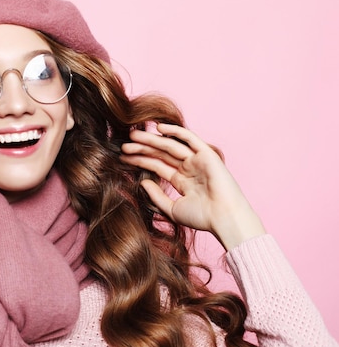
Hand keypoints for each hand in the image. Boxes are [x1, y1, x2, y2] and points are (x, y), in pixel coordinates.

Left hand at [120, 123, 264, 249]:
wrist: (224, 218)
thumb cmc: (202, 218)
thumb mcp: (172, 208)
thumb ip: (157, 196)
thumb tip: (143, 183)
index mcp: (182, 181)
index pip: (156, 166)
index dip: (139, 160)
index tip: (122, 157)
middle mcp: (189, 168)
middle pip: (160, 154)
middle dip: (142, 149)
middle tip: (123, 146)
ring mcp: (197, 160)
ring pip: (170, 145)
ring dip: (151, 140)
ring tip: (132, 136)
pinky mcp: (206, 154)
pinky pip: (189, 138)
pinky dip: (175, 131)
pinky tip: (158, 128)